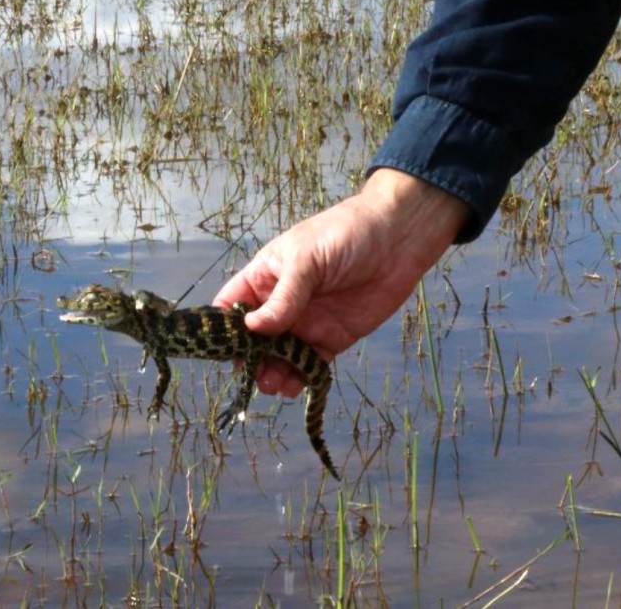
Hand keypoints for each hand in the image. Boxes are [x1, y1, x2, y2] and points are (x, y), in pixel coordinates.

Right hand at [215, 169, 469, 396]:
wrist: (398, 239)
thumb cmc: (346, 234)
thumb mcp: (307, 260)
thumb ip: (283, 297)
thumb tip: (252, 328)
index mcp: (266, 277)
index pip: (233, 304)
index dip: (224, 326)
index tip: (221, 348)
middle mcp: (282, 303)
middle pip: (254, 338)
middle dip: (249, 358)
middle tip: (252, 373)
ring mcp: (307, 322)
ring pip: (280, 356)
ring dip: (273, 372)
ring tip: (273, 384)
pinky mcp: (333, 338)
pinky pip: (310, 364)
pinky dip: (301, 378)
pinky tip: (295, 386)